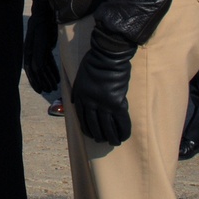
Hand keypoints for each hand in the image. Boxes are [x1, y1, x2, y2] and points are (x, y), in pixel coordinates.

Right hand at [23, 0, 59, 92]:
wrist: (46, 13)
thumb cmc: (41, 25)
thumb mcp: (40, 39)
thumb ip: (38, 54)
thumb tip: (37, 70)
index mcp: (29, 52)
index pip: (31, 70)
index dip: (35, 81)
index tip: (40, 90)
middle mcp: (33, 53)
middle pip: (37, 71)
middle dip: (43, 81)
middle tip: (50, 90)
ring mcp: (40, 50)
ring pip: (44, 68)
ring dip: (49, 77)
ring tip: (54, 86)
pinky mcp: (46, 48)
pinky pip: (49, 62)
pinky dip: (53, 70)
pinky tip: (57, 77)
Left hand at [71, 27, 137, 145]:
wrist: (107, 55)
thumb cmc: (94, 62)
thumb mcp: (79, 77)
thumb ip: (78, 90)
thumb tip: (73, 102)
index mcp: (80, 96)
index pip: (81, 116)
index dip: (86, 127)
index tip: (90, 134)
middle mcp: (90, 103)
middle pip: (94, 124)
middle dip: (98, 135)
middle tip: (103, 141)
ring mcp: (104, 104)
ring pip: (107, 126)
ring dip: (111, 137)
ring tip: (114, 142)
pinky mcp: (117, 103)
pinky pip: (121, 121)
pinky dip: (123, 130)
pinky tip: (124, 136)